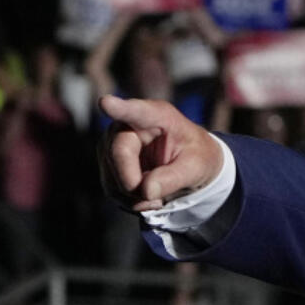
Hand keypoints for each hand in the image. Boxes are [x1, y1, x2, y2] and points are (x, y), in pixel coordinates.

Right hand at [98, 95, 223, 211]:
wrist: (191, 165)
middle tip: (157, 200)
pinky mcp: (109, 162)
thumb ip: (174, 177)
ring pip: (111, 176)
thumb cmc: (198, 156)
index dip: (119, 108)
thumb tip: (146, 191)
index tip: (106, 103)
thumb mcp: (197, 167)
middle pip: (118, 154)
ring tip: (158, 198)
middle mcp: (129, 124)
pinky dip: (129, 200)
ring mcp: (114, 143)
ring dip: (134, 196)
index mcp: (158, 116)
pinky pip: (111, 188)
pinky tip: (147, 198)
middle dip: (134, 183)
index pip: (136, 112)